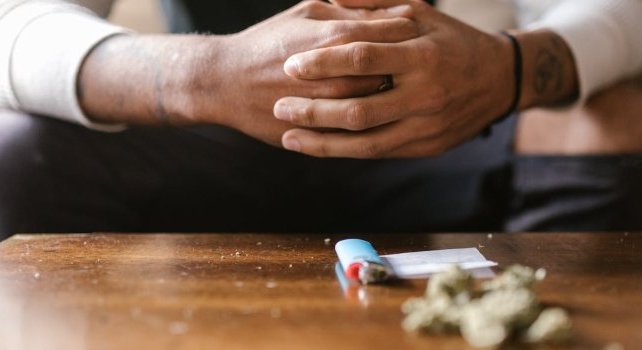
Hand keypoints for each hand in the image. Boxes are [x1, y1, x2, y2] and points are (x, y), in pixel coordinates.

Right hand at [202, 1, 418, 145]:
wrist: (225, 83)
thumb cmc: (269, 42)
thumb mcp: (308, 12)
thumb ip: (353, 12)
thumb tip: (396, 12)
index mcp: (338, 39)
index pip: (396, 35)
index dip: (411, 36)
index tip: (416, 36)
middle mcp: (339, 76)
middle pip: (396, 74)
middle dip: (409, 70)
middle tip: (416, 67)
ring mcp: (330, 109)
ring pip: (382, 107)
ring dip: (394, 99)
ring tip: (397, 90)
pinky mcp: (321, 135)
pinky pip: (360, 134)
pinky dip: (374, 125)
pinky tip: (375, 114)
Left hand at [274, 1, 515, 157]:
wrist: (501, 80)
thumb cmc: (452, 40)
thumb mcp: (421, 13)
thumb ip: (374, 5)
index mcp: (422, 54)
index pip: (364, 58)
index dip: (323, 63)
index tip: (290, 65)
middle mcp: (425, 94)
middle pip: (360, 108)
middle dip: (314, 109)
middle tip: (279, 105)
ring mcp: (426, 125)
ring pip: (365, 142)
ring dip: (322, 142)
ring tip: (288, 136)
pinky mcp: (425, 147)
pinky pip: (377, 153)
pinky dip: (344, 151)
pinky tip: (317, 147)